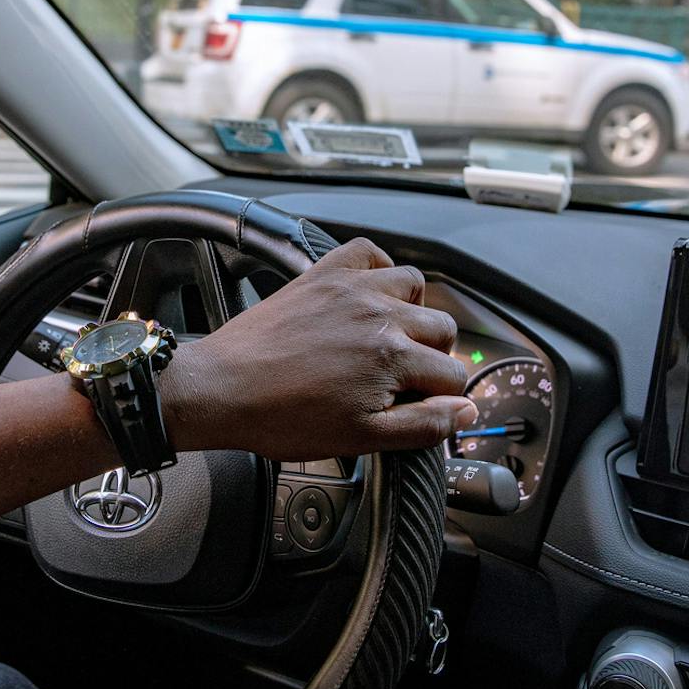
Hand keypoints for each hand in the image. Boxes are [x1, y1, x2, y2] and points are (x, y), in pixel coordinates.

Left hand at [164, 238, 476, 459]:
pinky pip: (369, 251)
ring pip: (415, 285)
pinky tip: (370, 294)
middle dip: (433, 358)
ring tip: (391, 337)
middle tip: (404, 380)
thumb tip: (465, 411)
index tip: (423, 406)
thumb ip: (423, 425)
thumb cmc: (282, 416)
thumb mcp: (361, 438)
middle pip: (442, 329)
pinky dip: (379, 267)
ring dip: (414, 311)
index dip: (443, 398)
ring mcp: (352, 287)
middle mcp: (379, 313)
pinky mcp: (324, 273)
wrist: (222, 388)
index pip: (452, 375)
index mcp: (393, 357)